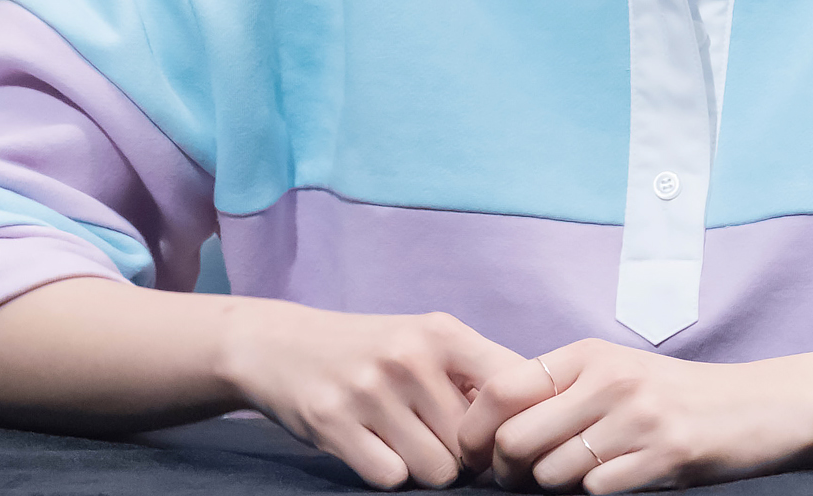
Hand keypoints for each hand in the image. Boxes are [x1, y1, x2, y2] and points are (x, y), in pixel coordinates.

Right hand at [217, 304, 523, 489]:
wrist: (281, 344)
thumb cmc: (370, 350)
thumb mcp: (424, 340)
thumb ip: (475, 372)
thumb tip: (532, 418)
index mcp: (442, 332)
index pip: (512, 387)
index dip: (513, 423)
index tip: (499, 435)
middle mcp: (409, 358)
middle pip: (472, 445)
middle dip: (462, 454)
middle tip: (437, 440)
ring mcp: (370, 391)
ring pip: (437, 471)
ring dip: (426, 469)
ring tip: (405, 441)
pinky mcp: (334, 424)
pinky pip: (391, 478)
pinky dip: (388, 473)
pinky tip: (373, 447)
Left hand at [459, 338, 812, 492]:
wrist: (755, 405)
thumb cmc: (672, 394)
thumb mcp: (613, 372)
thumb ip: (557, 390)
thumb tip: (489, 428)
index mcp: (586, 354)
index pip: (500, 389)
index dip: (474, 430)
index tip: (475, 456)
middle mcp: (608, 378)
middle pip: (515, 439)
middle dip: (508, 472)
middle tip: (521, 481)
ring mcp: (637, 416)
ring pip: (552, 473)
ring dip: (554, 488)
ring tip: (578, 479)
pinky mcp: (664, 453)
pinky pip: (597, 491)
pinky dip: (597, 495)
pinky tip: (617, 481)